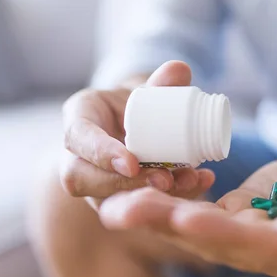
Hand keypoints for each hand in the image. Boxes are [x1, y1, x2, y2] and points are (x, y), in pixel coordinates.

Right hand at [60, 60, 214, 207]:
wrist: (139, 126)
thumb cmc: (136, 105)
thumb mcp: (146, 90)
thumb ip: (161, 83)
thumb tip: (180, 70)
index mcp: (79, 119)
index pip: (77, 138)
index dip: (101, 153)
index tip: (132, 163)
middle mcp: (77, 157)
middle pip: (81, 178)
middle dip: (122, 184)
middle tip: (163, 180)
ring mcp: (93, 183)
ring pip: (106, 199)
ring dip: (147, 195)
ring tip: (187, 182)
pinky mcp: (113, 200)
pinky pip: (133, 205)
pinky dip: (172, 196)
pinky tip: (199, 183)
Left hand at [99, 128, 276, 276]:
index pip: (260, 247)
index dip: (222, 233)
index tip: (184, 218)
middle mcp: (274, 254)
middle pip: (215, 243)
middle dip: (168, 226)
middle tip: (120, 211)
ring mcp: (255, 237)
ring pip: (199, 230)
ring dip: (157, 216)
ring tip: (114, 203)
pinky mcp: (241, 216)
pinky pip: (200, 212)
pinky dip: (169, 202)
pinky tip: (135, 190)